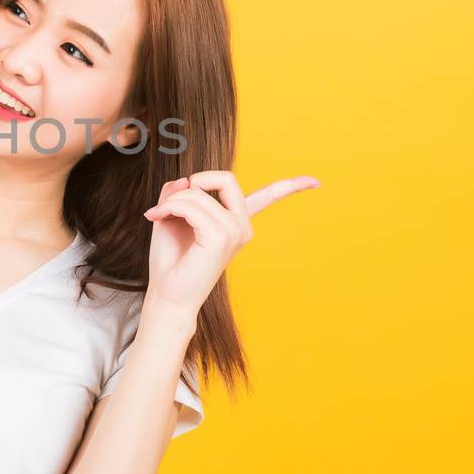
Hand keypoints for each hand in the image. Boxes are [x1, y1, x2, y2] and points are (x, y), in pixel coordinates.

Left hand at [140, 171, 320, 331]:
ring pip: (200, 192)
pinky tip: (157, 217)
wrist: (167, 294)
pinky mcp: (221, 238)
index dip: (291, 186)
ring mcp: (235, 232)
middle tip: (173, 200)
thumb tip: (185, 179)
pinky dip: (170, 207)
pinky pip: (192, 205)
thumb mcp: (171, 215)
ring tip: (158, 215)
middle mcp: (241, 227)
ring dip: (172, 200)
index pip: (268, 198)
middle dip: (196, 180)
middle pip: (226, 178)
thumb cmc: (171, 259)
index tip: (315, 181)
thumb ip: (179, 193)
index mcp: (235, 223)